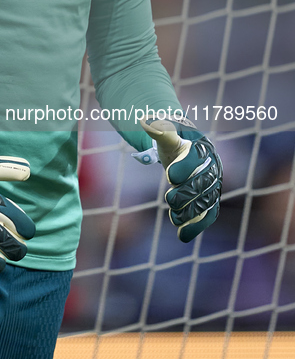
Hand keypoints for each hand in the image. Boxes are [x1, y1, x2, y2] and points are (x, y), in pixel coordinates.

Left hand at [140, 117, 221, 241]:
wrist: (184, 151)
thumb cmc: (173, 141)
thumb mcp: (165, 134)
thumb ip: (158, 130)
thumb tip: (145, 121)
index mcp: (202, 147)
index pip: (198, 157)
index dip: (185, 166)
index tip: (169, 174)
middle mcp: (212, 167)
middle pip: (203, 182)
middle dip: (187, 193)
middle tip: (169, 199)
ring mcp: (213, 185)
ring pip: (206, 201)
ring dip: (191, 212)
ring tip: (174, 219)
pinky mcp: (209, 201)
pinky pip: (207, 215)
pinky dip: (196, 226)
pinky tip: (183, 236)